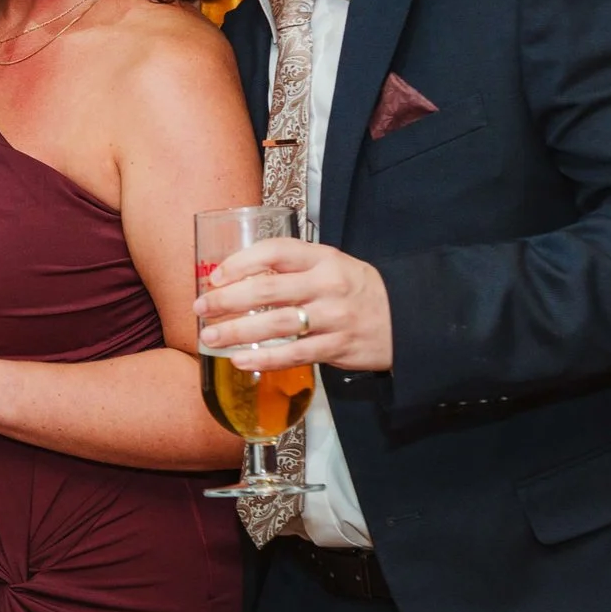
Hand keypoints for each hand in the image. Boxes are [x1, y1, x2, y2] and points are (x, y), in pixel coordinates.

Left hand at [195, 238, 392, 372]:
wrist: (409, 318)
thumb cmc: (358, 291)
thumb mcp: (332, 267)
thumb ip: (294, 269)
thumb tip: (239, 279)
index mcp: (324, 258)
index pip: (275, 251)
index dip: (240, 262)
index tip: (215, 275)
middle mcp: (328, 284)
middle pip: (268, 289)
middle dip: (227, 299)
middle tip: (201, 308)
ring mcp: (334, 317)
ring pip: (277, 324)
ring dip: (237, 331)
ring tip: (210, 337)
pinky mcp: (338, 347)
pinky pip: (294, 354)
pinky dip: (264, 358)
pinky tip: (239, 360)